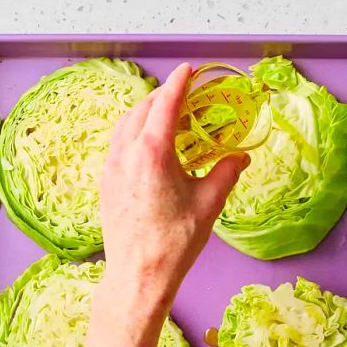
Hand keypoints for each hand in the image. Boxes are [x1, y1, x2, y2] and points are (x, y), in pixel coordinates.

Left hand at [81, 63, 249, 346]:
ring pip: (125, 125)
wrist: (137, 276)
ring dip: (145, 113)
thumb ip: (226, 173)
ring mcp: (111, 168)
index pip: (165, 104)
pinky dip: (133, 132)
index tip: (188, 70)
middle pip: (142, 109)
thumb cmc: (174, 242)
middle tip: (184, 95)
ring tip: (166, 117)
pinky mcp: (105, 183)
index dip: (179, 83)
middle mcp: (126, 153)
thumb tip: (241, 157)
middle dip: (163, 96)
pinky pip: (117, 144)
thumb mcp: (208, 204)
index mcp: (153, 152)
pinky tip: (148, 147)